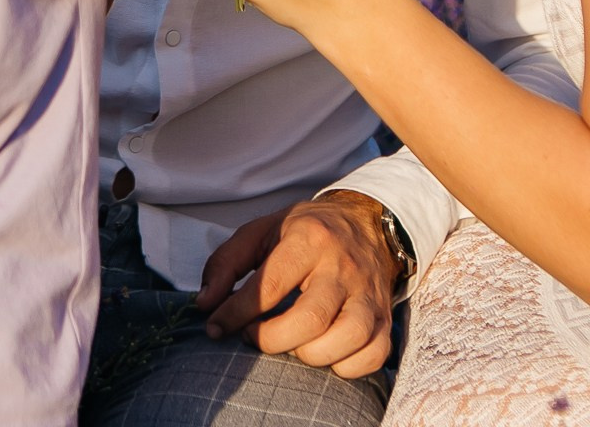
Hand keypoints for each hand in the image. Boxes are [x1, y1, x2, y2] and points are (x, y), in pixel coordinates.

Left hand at [195, 192, 397, 376]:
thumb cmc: (305, 232)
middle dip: (271, 340)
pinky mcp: (384, 317)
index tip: (216, 326)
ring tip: (290, 344)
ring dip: (309, 355)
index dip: (236, 313)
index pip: (271, 286)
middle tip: (252, 335)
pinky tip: (324, 353)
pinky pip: (373, 355)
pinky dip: (346, 366)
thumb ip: (226, 264)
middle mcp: (343, 267)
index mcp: (309, 239)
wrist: (366, 222)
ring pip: (346, 338)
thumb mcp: (260, 232)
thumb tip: (205, 305)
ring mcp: (369, 294)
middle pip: (310, 319)